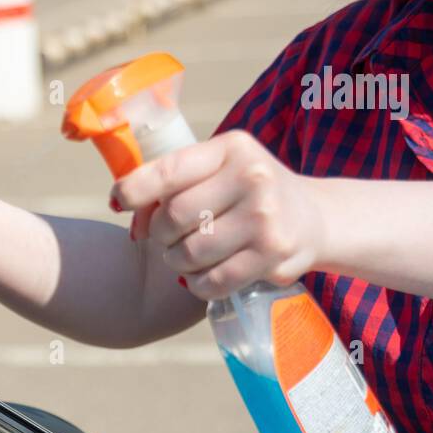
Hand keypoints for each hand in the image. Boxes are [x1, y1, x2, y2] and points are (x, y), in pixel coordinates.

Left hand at [109, 130, 324, 299]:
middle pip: (174, 216)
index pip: (168, 170)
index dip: (134, 189)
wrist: (314, 217)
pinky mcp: (273, 255)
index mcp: (231, 149)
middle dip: (159, 233)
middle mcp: (252, 178)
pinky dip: (196, 284)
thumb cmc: (249, 191)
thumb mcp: (220, 168)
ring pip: (190, 252)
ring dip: (175, 261)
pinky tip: (197, 277)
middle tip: (165, 238)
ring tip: (182, 256)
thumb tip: (126, 211)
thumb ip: (175, 182)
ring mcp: (265, 218)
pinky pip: (213, 280)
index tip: (119, 202)